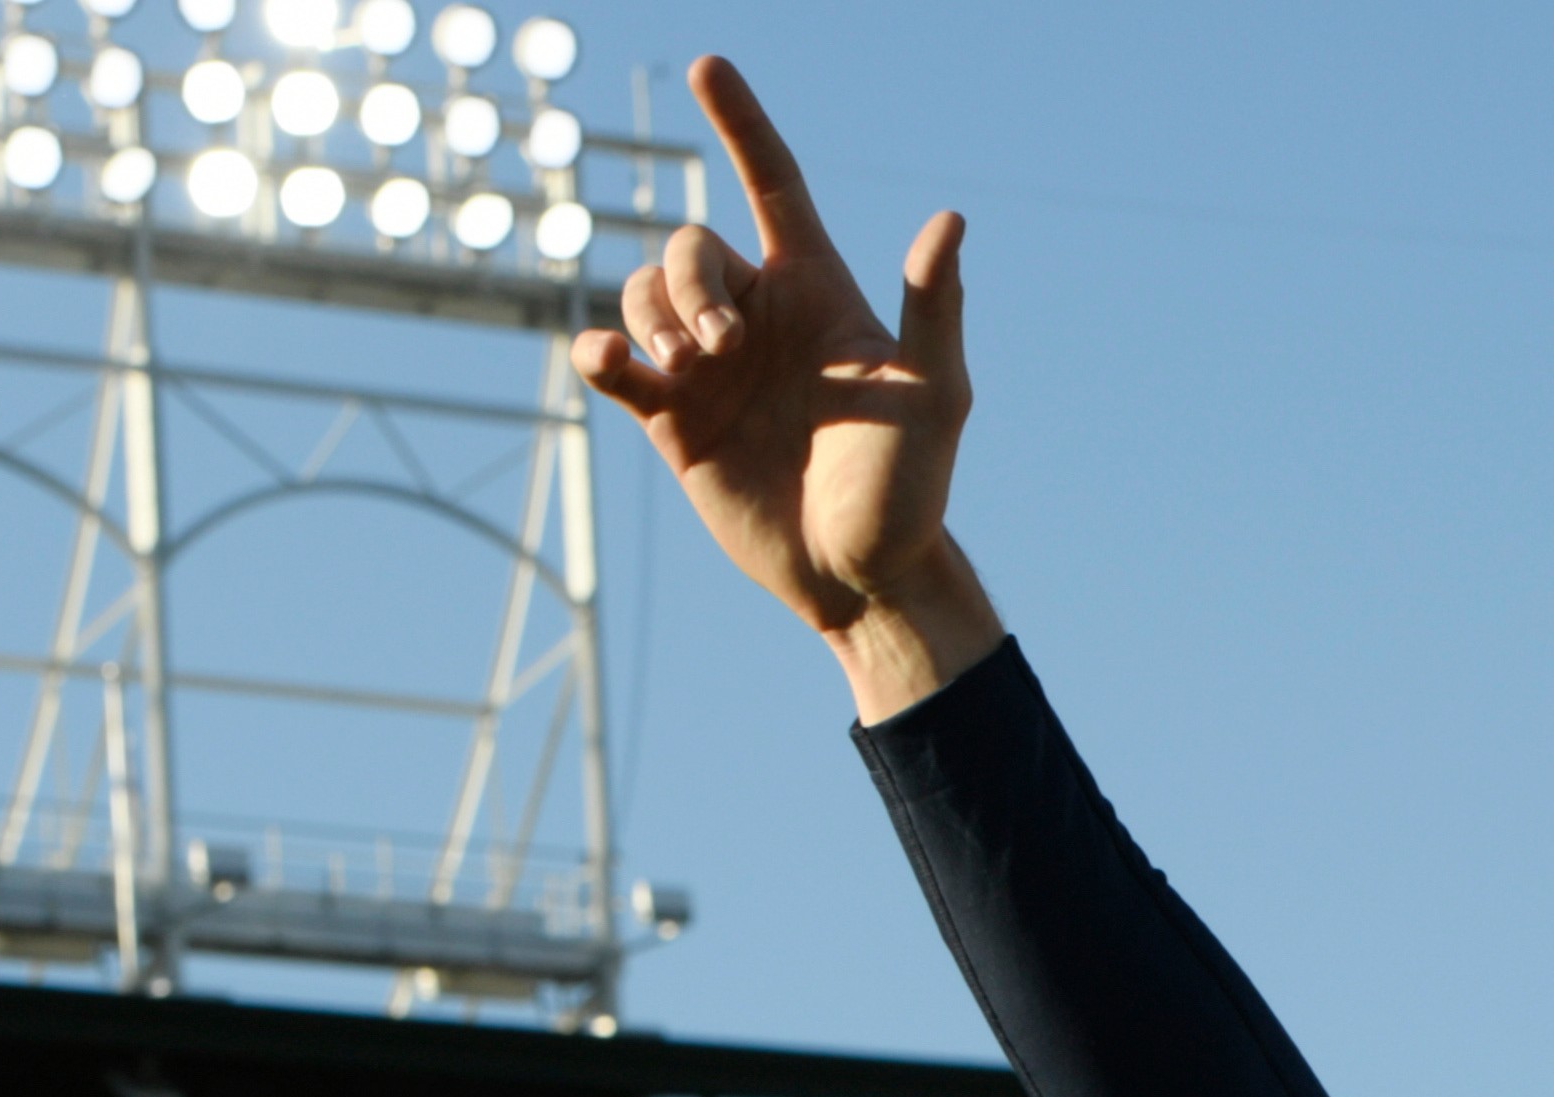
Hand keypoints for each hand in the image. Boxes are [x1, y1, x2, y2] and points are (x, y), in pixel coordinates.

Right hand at [574, 60, 999, 722]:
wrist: (861, 573)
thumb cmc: (910, 485)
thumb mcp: (936, 393)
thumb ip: (933, 308)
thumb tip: (951, 220)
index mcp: (817, 291)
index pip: (771, 184)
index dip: (742, 125)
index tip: (710, 67)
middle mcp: (755, 316)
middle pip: (689, 248)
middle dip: (691, 282)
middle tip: (725, 347)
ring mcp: (706, 366)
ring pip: (642, 292)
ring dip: (651, 314)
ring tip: (686, 366)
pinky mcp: (671, 419)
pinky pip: (612, 361)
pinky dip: (602, 349)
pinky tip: (613, 358)